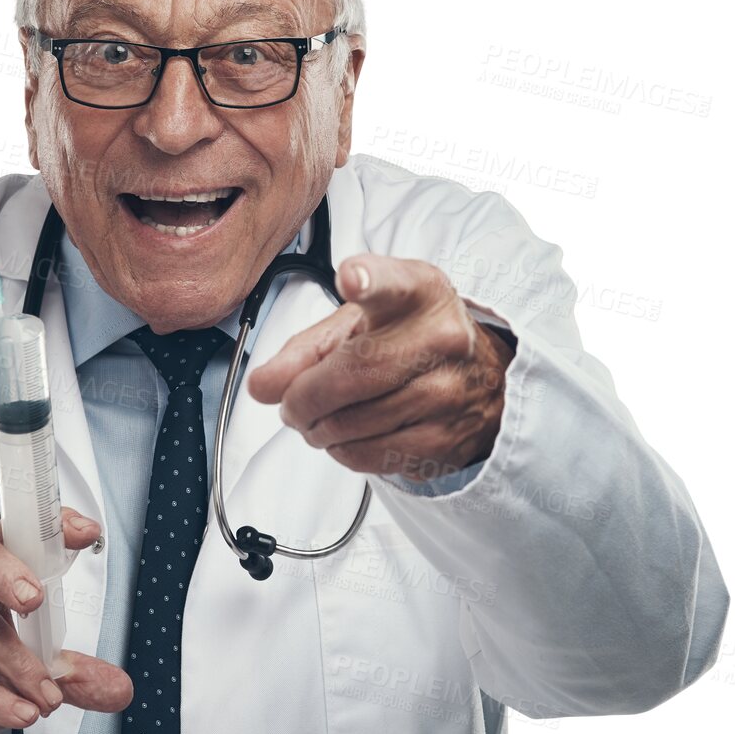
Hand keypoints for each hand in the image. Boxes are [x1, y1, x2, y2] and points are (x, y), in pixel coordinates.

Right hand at [0, 508, 131, 733]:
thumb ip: (68, 677)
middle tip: (36, 599)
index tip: (85, 532)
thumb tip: (119, 689)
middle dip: (7, 572)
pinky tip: (17, 713)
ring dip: (17, 666)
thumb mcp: (23, 675)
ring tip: (47, 700)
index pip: (10, 533)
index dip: (46, 526)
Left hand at [246, 253, 515, 482]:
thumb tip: (262, 386)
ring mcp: (451, 391)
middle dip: (303, 398)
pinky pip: (371, 456)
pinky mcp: (447, 439)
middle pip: (352, 374)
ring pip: (354, 423)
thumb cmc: (402, 340)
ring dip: (318, 430)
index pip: (394, 285)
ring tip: (319, 420)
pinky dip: (344, 452)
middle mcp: (444, 337)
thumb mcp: (355, 326)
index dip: (370, 281)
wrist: (472, 376)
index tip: (351, 277)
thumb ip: (302, 351)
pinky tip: (348, 436)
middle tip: (291, 405)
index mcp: (419, 294)